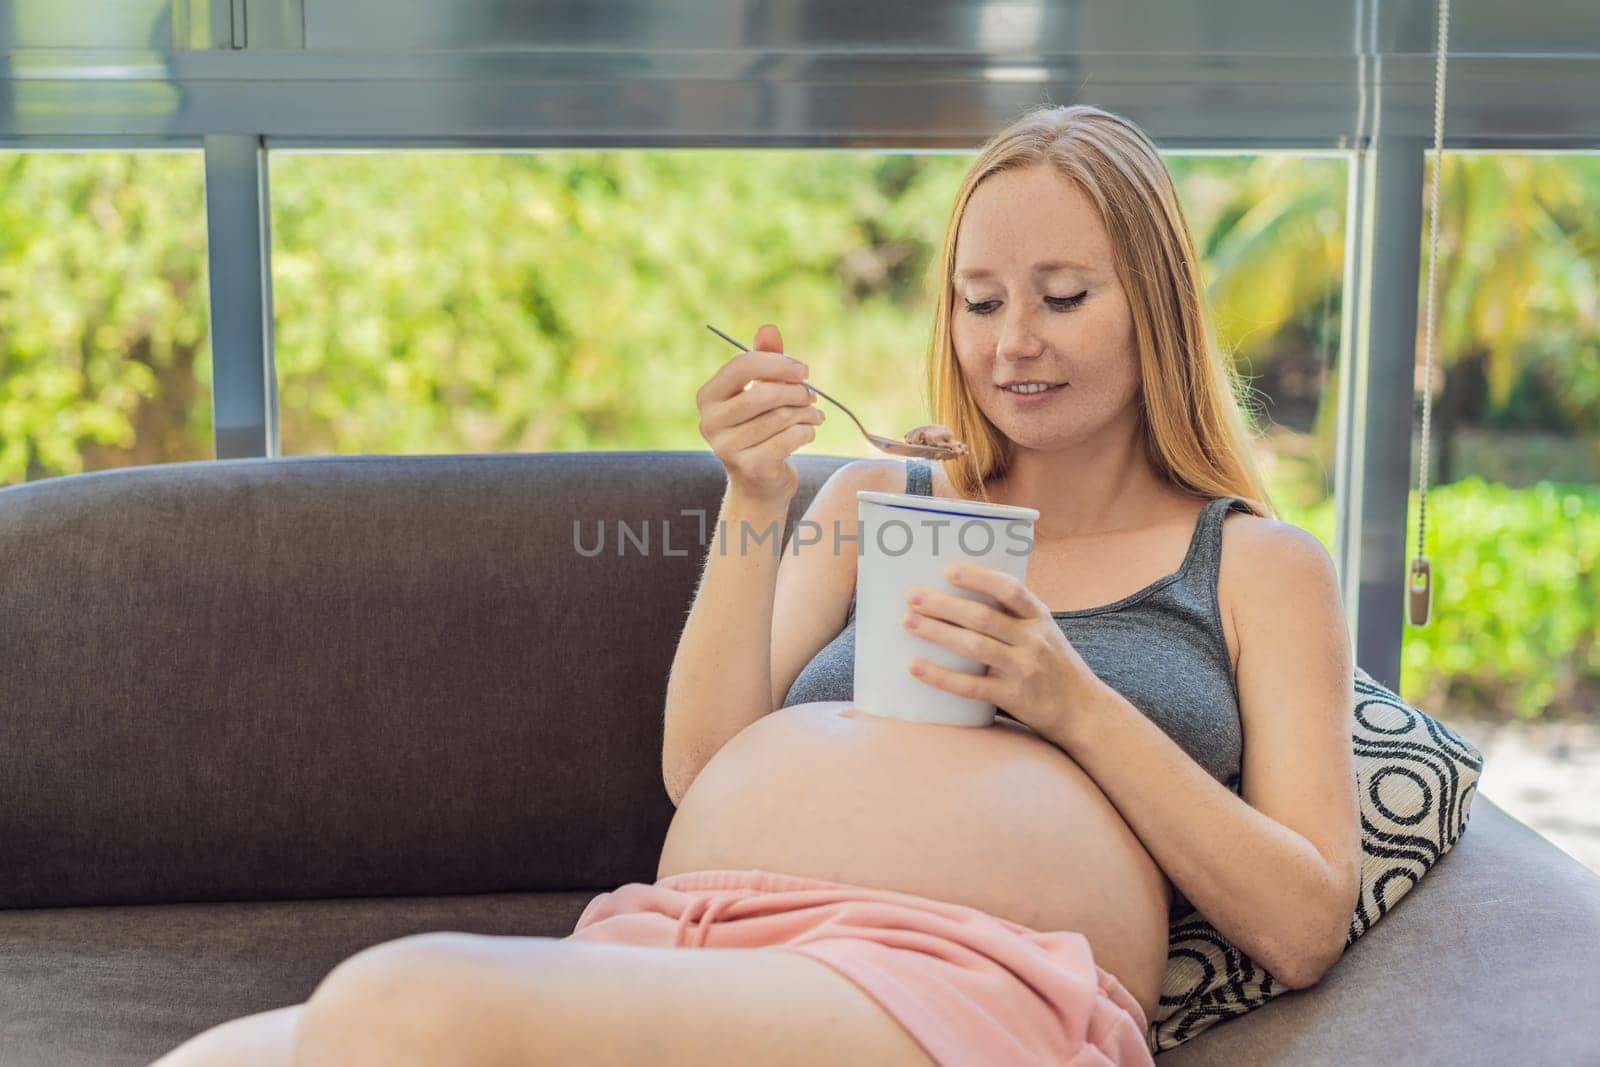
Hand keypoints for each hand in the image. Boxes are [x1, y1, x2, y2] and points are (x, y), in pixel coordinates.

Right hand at [695, 323, 823, 506]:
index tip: (802, 370)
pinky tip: (808, 432)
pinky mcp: (749, 467)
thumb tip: (768, 328)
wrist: (759, 481)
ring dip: (806, 412)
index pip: (741, 367)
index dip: (777, 363)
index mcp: (708, 397)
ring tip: (814, 414)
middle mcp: (709, 422)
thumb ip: (765, 359)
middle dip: (795, 391)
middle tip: (811, 395)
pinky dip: (806, 432)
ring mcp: (726, 448)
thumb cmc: (760, 427)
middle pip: (761, 394)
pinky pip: (789, 438)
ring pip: (779, 417)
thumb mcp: (761, 390)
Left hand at [901, 562, 1100, 738]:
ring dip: (937, 632)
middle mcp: (1033, 641)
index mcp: (1040, 618)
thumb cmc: (1054, 666)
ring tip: (908, 622)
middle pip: (982, 617)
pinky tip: (915, 667)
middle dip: (944, 604)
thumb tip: (963, 594)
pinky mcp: (1012, 697)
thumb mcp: (1045, 632)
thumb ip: (1015, 616)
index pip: (1010, 590)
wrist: (1084, 711)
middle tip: (912, 596)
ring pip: (973, 646)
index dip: (978, 578)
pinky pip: (969, 686)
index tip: (948, 570)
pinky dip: (940, 676)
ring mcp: (1023, 670)